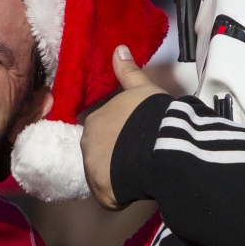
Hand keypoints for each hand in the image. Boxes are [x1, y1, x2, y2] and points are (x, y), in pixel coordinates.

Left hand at [81, 45, 165, 209]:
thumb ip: (128, 72)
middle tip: (140, 158)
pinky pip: (111, 198)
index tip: (135, 141)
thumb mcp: (142, 89)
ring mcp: (92, 171)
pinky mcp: (102, 193)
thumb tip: (118, 48)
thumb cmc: (151, 115)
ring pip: (104, 177)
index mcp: (94, 121)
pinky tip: (139, 188)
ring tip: (141, 173)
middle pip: (100, 155)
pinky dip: (123, 196)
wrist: (158, 146)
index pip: (102, 132)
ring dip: (118, 178)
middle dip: (116, 159)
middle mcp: (86, 145)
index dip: (119, 138)